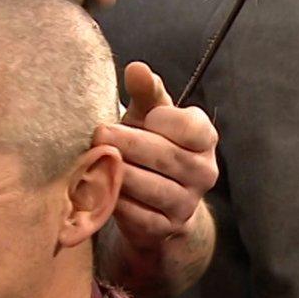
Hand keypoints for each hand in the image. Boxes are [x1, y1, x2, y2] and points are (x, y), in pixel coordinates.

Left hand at [94, 62, 218, 249]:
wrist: (153, 202)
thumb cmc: (150, 145)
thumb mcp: (150, 117)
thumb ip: (147, 93)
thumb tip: (136, 68)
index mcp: (204, 139)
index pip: (190, 127)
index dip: (163, 120)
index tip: (143, 117)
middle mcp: (203, 172)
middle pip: (164, 156)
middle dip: (127, 143)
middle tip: (98, 133)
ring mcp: (186, 204)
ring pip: (149, 187)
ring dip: (118, 173)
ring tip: (94, 160)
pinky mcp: (165, 229)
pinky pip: (137, 215)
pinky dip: (115, 201)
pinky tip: (98, 188)